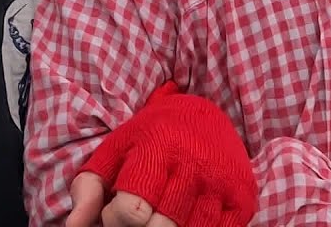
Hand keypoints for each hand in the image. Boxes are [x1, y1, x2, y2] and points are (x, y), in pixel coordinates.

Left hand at [66, 82, 255, 226]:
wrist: (204, 115)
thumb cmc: (150, 138)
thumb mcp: (114, 151)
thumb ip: (88, 189)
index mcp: (156, 147)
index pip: (131, 211)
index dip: (115, 221)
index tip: (115, 213)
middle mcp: (193, 164)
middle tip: (139, 220)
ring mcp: (221, 183)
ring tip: (159, 218)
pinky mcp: (242, 199)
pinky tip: (183, 222)